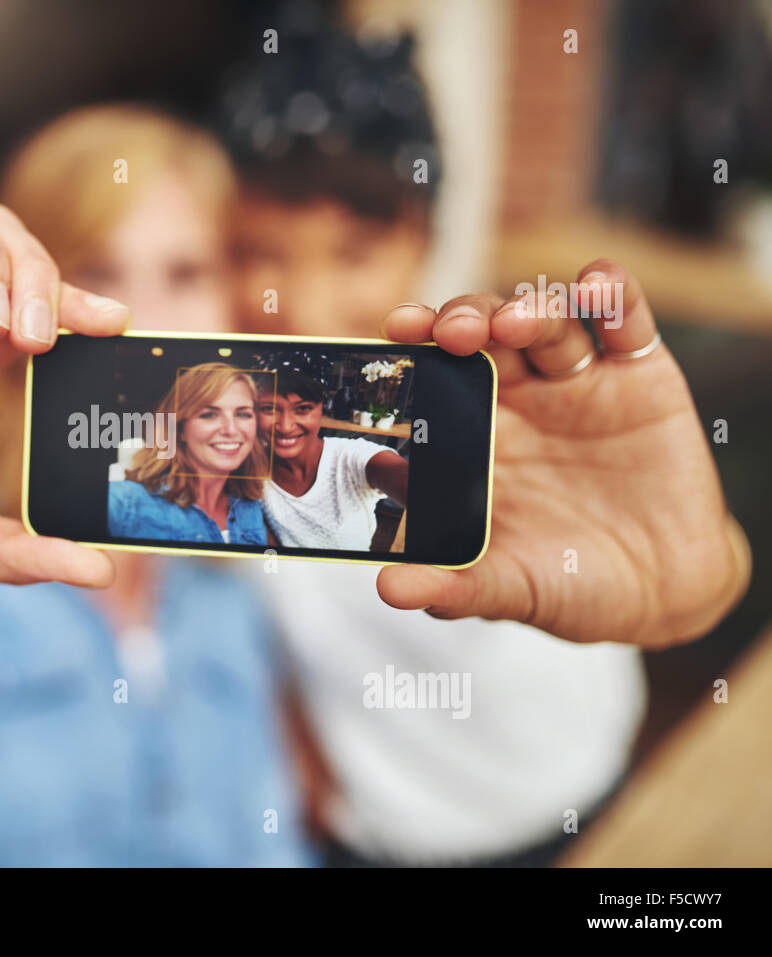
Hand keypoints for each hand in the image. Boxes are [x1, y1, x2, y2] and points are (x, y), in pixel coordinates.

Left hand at [376, 260, 750, 647]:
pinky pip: (625, 322)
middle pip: (482, 336)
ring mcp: (579, 384)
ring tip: (515, 323)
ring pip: (545, 323)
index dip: (413, 351)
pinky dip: (612, 294)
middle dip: (462, 320)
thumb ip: (453, 586)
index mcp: (474, 437)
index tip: (395, 334)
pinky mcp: (641, 378)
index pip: (433, 378)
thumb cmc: (571, 583)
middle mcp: (520, 400)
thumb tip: (390, 590)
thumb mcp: (510, 589)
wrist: (664, 595)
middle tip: (449, 331)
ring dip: (527, 309)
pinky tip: (597, 283)